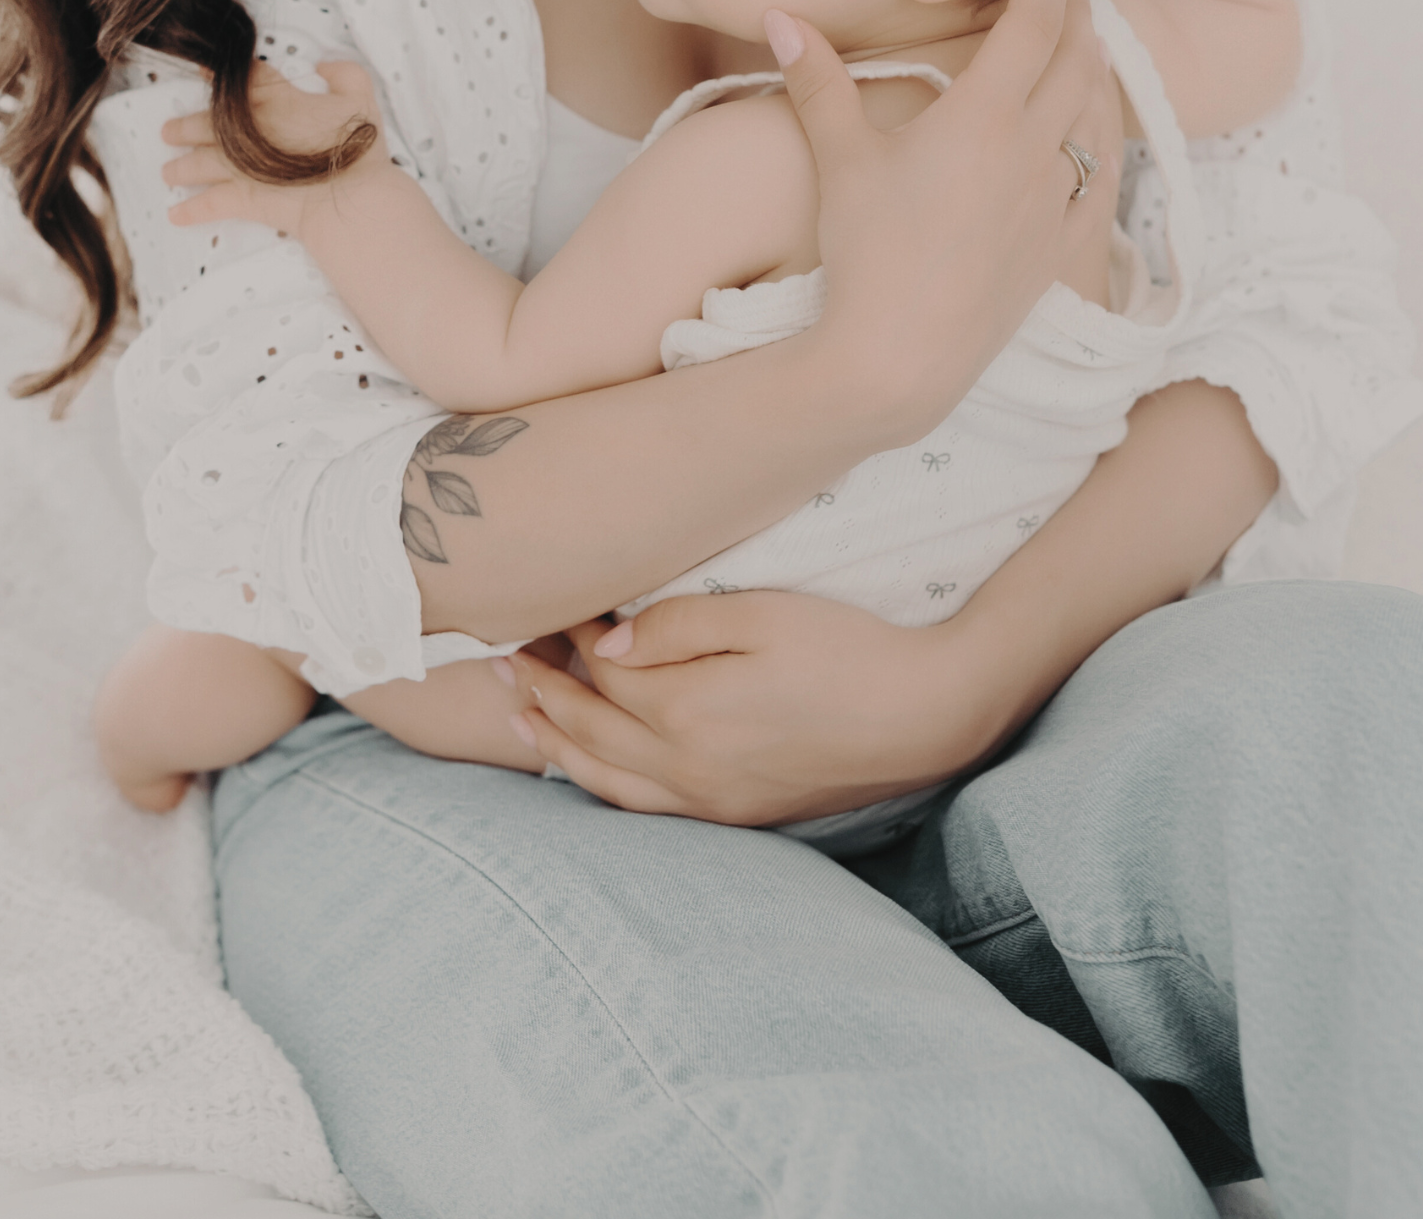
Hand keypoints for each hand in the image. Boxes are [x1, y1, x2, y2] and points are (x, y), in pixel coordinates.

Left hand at [162, 58, 378, 231]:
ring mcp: (242, 166)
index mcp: (277, 99)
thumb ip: (344, 73)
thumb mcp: (362, 98)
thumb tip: (323, 64)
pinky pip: (210, 204)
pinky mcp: (244, 198)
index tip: (202, 71)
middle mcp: (250, 130)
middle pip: (206, 122)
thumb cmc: (357, 148)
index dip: (220, 73)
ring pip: (200, 163)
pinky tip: (175, 214)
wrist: (349, 197)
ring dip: (181, 167)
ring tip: (168, 171)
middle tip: (168, 131)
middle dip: (184, 127)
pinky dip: (191, 210)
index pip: (245, 79)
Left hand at [504, 594, 1002, 823]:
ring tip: (519, 716)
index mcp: (689, 711)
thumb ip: (680, 624)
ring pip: (609, 781)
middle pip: (591, 731)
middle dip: (541, 693)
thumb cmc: (846, 650)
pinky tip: (591, 768)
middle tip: (500, 658)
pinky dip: (603, 786)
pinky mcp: (737, 814)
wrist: (922, 717)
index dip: (568, 641)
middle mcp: (688, 768)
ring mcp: (712, 800)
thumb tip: (606, 644)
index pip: (602, 676)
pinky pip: (648, 809)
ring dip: (559, 746)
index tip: (546, 608)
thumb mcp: (764, 613)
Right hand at [769, 0, 1124, 438]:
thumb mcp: (840, 158)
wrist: (902, 356)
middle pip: (1077, 57)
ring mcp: (1056, 201)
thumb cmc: (866, 254)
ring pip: (1097, 112)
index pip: (1033, 21)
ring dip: (1095, 63)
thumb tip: (780, 15)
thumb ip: (818, 80)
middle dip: (1077, 5)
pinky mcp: (1061, 246)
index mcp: (985, 117)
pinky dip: (1102, 133)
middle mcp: (1034, 151)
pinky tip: (1094, 127)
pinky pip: (1103, 175)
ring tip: (1084, 35)